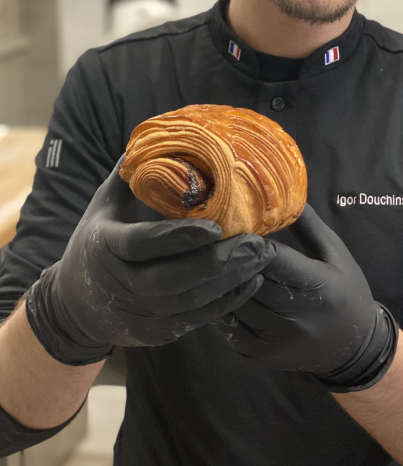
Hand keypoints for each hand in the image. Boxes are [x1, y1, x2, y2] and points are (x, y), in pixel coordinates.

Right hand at [26, 157, 274, 364]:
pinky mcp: (156, 334)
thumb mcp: (106, 202)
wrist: (75, 305)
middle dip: (220, 263)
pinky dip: (227, 302)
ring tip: (264, 257)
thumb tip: (165, 131)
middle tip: (259, 243)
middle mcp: (119, 285)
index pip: (143, 244)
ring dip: (231, 281)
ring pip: (189, 302)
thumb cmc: (98, 238)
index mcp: (105, 246)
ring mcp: (138, 315)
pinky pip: (196, 320)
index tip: (216, 226)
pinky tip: (253, 280)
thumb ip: (133, 171)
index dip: (179, 237)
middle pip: (172, 280)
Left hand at [215, 205, 397, 391]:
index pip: (273, 259)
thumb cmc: (345, 290)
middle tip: (211, 237)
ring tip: (208, 258)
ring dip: (221, 281)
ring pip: (234, 304)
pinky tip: (216, 288)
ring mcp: (276, 341)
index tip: (234, 222)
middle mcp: (296, 318)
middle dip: (231, 258)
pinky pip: (229, 327)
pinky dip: (221, 305)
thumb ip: (307, 225)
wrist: (353, 348)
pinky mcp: (260, 355)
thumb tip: (284, 192)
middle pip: (249, 281)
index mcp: (319, 287)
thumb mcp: (335, 252)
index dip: (251, 241)